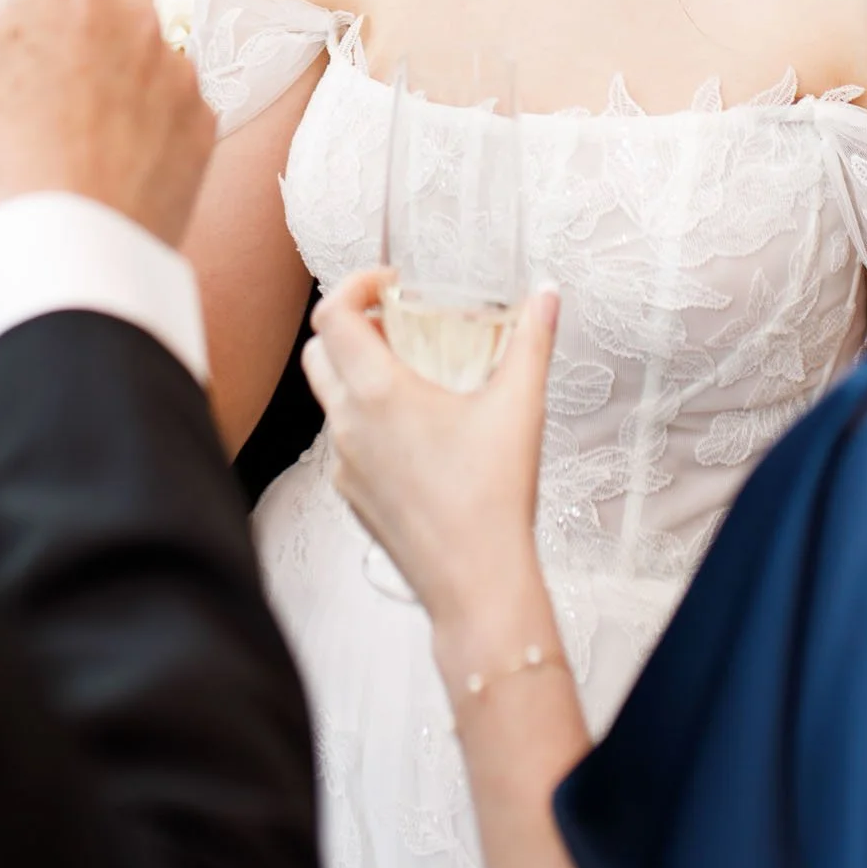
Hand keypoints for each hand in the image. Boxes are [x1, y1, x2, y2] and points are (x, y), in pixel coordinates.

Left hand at [303, 270, 557, 631]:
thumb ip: (532, 341)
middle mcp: (348, 424)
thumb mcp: (519, 407)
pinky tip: (416, 432)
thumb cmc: (492, 497)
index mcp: (377, 392)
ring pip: (329, 398)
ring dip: (357, 373)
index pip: (331, 314)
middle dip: (350, 326)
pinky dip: (366, 419)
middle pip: (318, 352)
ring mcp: (343, 464)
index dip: (354, 284)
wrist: (475, 584)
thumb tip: (547, 294)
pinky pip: (344, 441)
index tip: (391, 283)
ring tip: (412, 375)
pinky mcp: (352, 496)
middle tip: (398, 323)